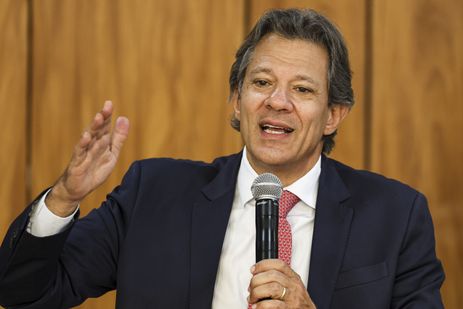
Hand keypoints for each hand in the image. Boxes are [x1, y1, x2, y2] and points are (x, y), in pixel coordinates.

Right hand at [46, 100, 129, 216]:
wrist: (79, 189)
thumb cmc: (95, 170)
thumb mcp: (112, 154)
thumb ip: (118, 138)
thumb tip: (124, 118)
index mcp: (100, 142)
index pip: (104, 126)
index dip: (107, 116)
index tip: (109, 103)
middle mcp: (91, 145)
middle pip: (97, 129)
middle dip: (102, 118)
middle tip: (107, 107)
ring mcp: (83, 153)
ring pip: (88, 138)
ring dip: (93, 128)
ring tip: (99, 117)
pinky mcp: (77, 163)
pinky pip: (80, 153)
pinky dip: (83, 144)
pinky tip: (86, 137)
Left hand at [248, 259, 315, 308]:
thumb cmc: (298, 304)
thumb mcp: (293, 287)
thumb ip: (280, 280)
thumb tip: (257, 276)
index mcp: (294, 278)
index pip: (278, 264)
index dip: (263, 265)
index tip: (253, 270)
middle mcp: (294, 287)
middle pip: (272, 275)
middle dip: (256, 281)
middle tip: (251, 289)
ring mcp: (292, 299)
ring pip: (272, 288)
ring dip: (257, 293)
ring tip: (252, 299)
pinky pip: (273, 304)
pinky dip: (261, 305)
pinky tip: (257, 307)